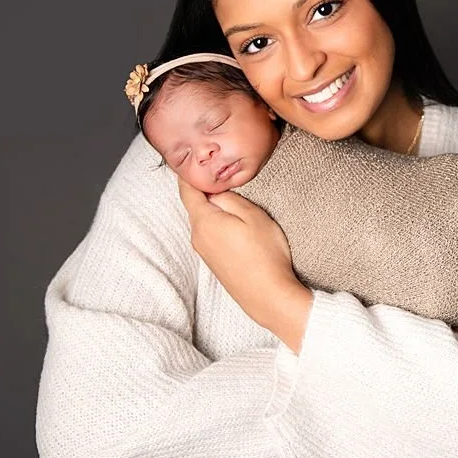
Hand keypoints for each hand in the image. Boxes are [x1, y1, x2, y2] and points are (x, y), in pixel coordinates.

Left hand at [178, 178, 313, 351]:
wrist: (270, 297)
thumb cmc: (265, 255)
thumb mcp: (253, 216)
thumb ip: (230, 199)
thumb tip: (214, 190)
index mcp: (204, 222)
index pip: (187, 191)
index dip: (188, 174)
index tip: (192, 160)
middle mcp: (198, 237)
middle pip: (196, 206)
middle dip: (206, 191)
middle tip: (222, 175)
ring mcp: (205, 253)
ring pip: (205, 221)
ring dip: (215, 210)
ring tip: (235, 201)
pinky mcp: (214, 263)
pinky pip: (211, 236)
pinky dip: (219, 225)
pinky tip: (238, 228)